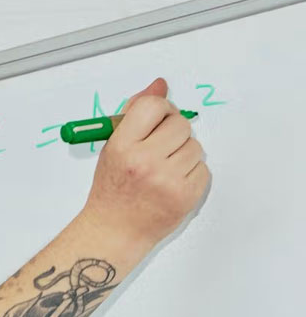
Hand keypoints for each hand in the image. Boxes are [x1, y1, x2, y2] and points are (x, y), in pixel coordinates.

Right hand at [83, 78, 209, 258]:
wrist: (114, 231)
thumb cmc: (113, 189)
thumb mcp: (113, 147)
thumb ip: (135, 113)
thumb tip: (160, 85)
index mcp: (122, 146)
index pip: (153, 106)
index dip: (162, 109)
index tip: (159, 119)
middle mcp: (145, 162)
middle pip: (181, 124)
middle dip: (174, 133)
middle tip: (162, 148)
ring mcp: (167, 180)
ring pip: (195, 147)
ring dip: (184, 154)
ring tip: (165, 169)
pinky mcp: (186, 196)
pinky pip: (203, 169)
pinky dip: (192, 174)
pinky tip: (173, 183)